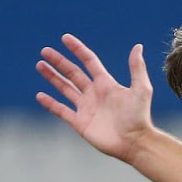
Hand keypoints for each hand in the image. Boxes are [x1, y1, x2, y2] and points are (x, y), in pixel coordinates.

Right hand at [36, 35, 154, 162]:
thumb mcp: (141, 89)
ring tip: (40, 65)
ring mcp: (86, 108)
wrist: (134, 142)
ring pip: (65, 88)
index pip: (88, 61)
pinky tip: (40, 95)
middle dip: (59, 62)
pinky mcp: (80, 123)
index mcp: (106, 83)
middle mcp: (94, 93)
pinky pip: (61, 111)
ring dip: (52, 77)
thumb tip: (138, 46)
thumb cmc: (139, 117)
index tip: (65, 38)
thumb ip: (137, 68)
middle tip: (44, 51)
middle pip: (73, 73)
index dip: (77, 49)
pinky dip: (50, 104)